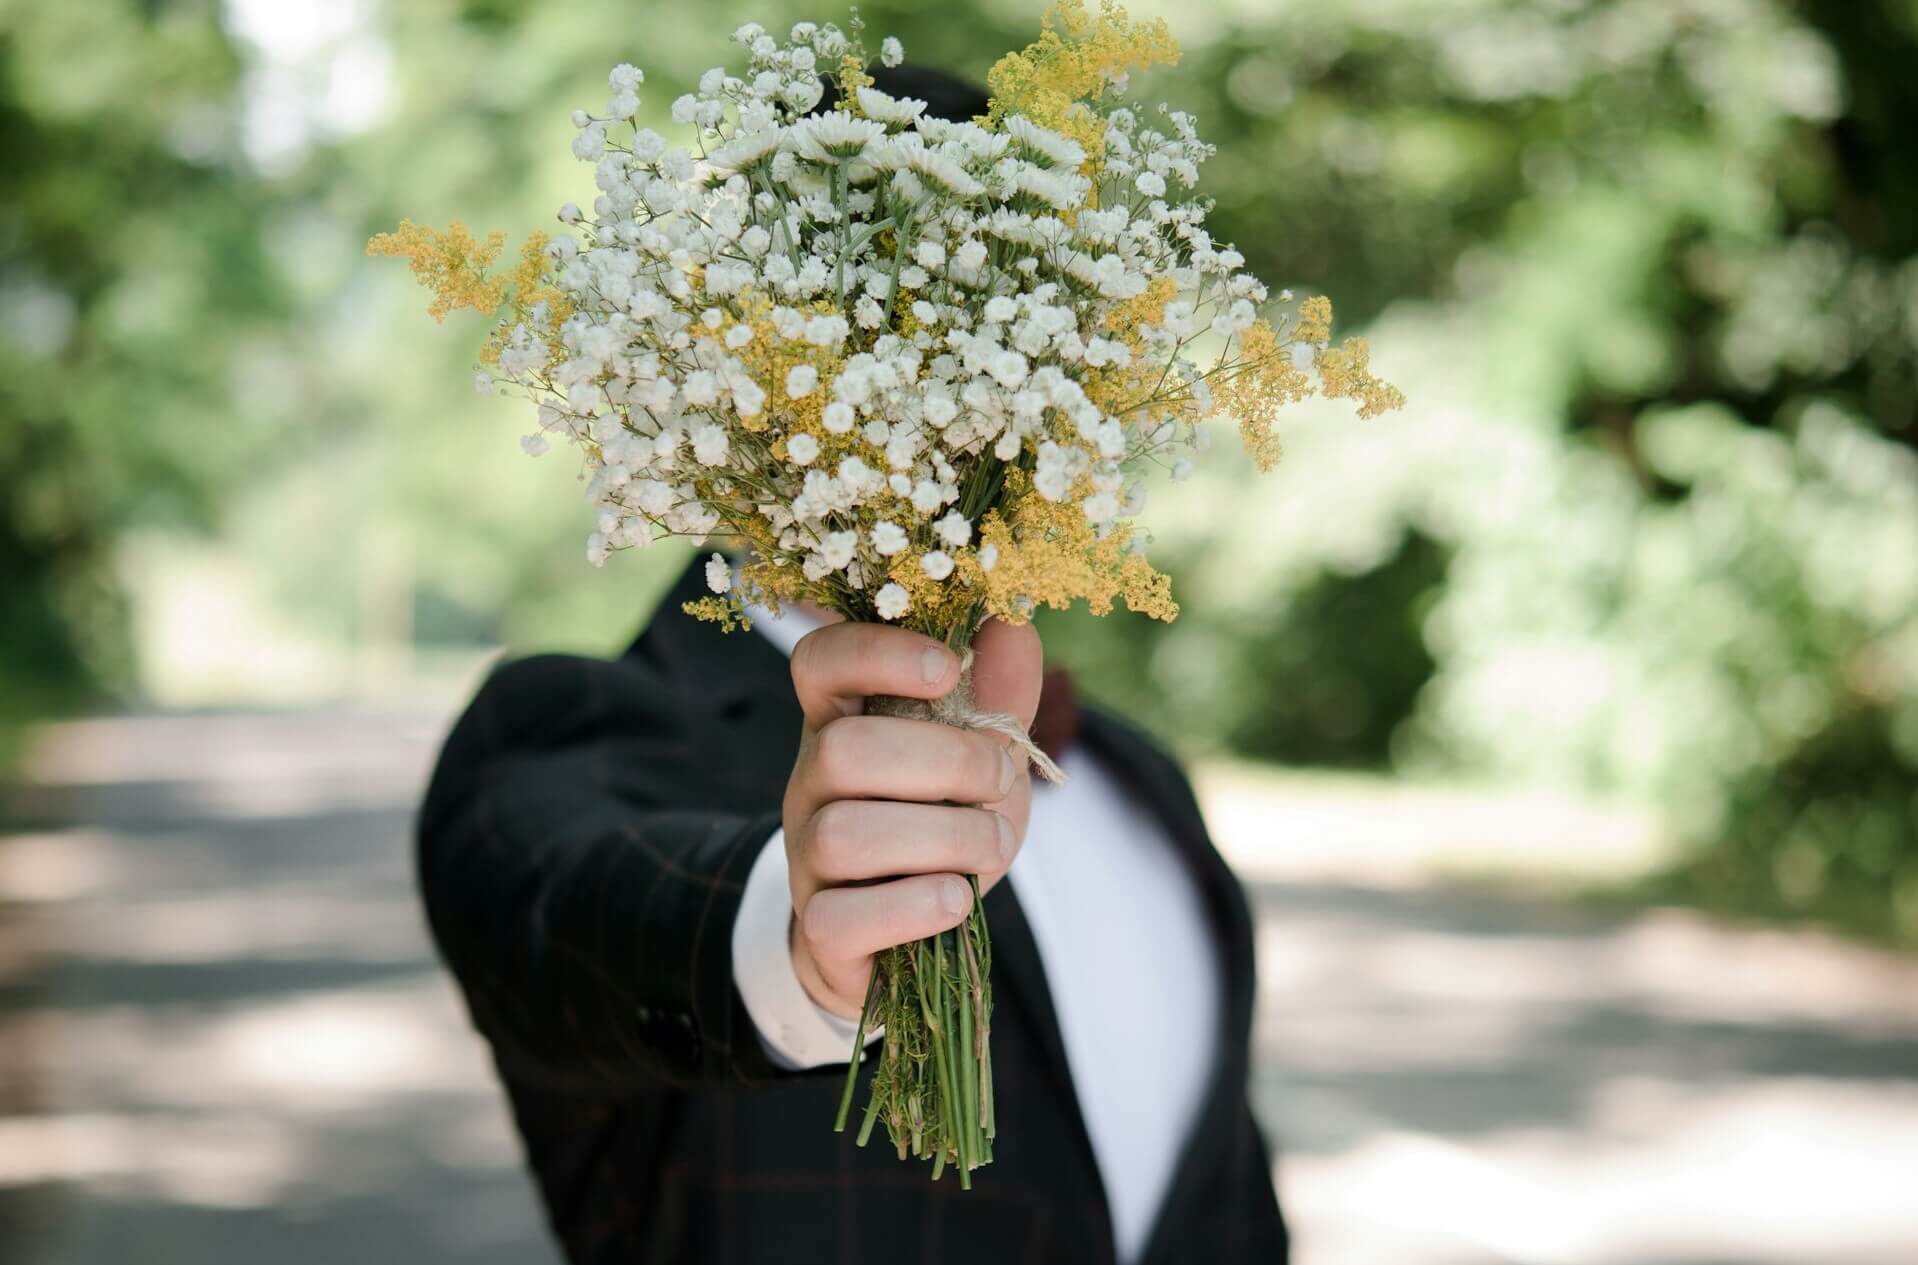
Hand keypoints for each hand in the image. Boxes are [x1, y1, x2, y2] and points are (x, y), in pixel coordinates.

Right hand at [781, 618, 1043, 1018]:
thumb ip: (998, 691)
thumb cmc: (940, 823)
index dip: (878, 652)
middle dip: (945, 761)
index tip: (947, 667)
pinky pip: (842, 918)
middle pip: (842, 750)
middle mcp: (811, 782)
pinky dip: (917, 908)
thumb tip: (1015, 617)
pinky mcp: (820, 927)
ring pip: (844, 834)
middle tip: (998, 777)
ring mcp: (807, 856)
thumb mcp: (980, 754)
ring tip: (991, 844)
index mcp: (843, 721)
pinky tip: (955, 899)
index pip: (820, 661)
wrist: (901, 928)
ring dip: (946, 838)